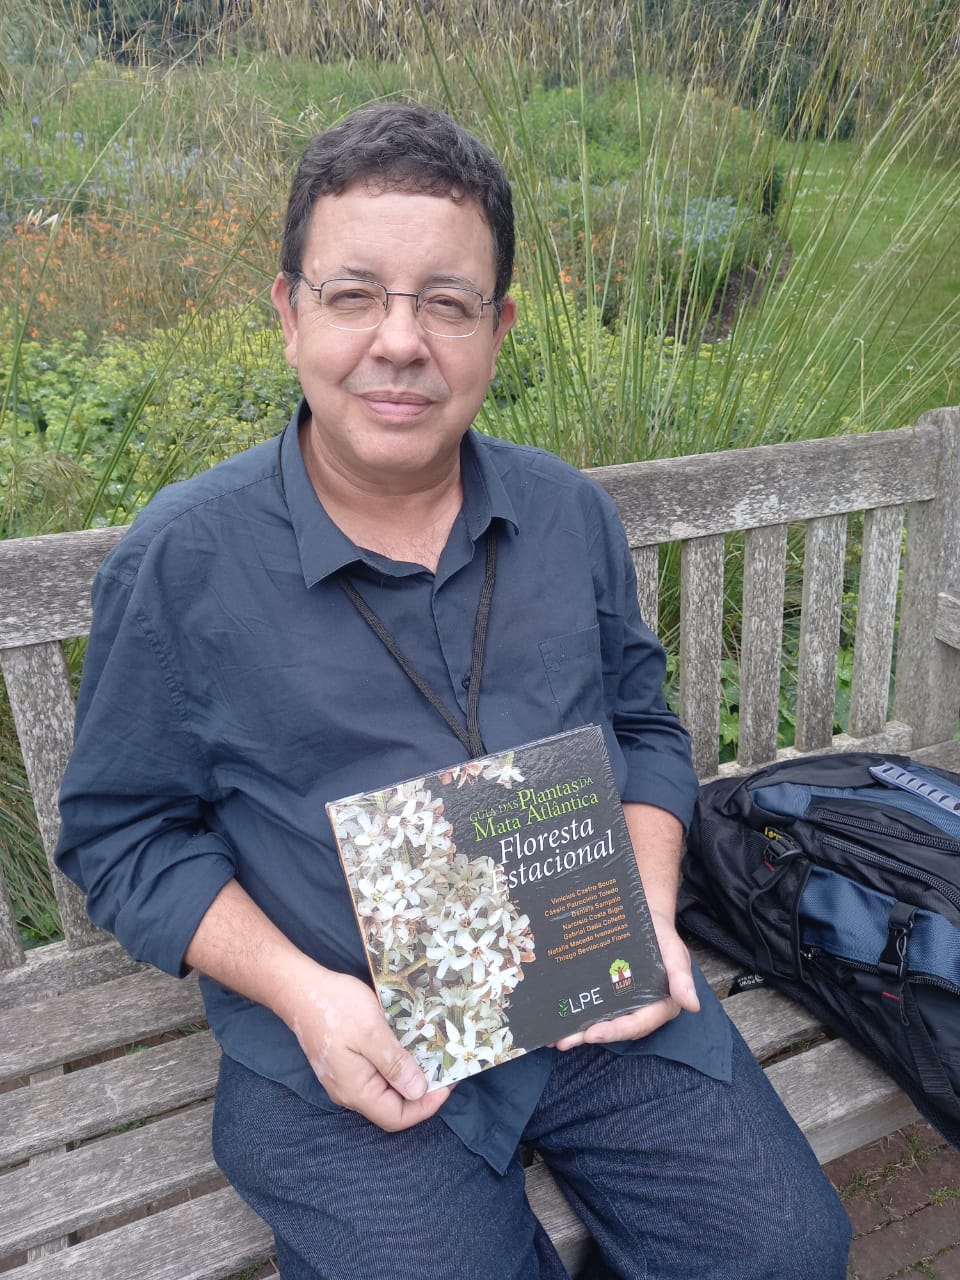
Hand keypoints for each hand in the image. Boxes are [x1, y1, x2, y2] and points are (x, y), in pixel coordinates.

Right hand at [281, 963, 450, 1130]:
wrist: (300, 988)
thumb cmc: (335, 1007)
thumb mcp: (371, 1032)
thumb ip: (394, 1064)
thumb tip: (419, 1091)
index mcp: (356, 1090)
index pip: (396, 1117)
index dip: (425, 1106)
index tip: (447, 1083)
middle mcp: (349, 1091)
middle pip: (392, 1107)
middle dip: (421, 1091)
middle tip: (444, 1067)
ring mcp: (346, 1077)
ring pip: (385, 1090)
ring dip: (409, 1076)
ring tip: (431, 1056)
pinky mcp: (345, 1062)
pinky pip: (376, 1074)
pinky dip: (396, 1065)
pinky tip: (408, 1047)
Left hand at [552, 910, 698, 1050]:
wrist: (644, 915)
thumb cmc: (661, 934)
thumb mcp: (674, 950)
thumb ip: (681, 976)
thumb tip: (692, 1004)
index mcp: (661, 1004)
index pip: (638, 1024)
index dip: (616, 1031)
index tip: (594, 1034)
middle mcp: (641, 1007)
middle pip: (616, 1027)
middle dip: (590, 1035)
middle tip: (565, 1040)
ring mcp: (623, 1001)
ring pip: (602, 1020)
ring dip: (579, 1030)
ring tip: (557, 1037)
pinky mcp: (609, 992)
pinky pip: (595, 1004)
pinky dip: (578, 1012)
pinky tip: (558, 1016)